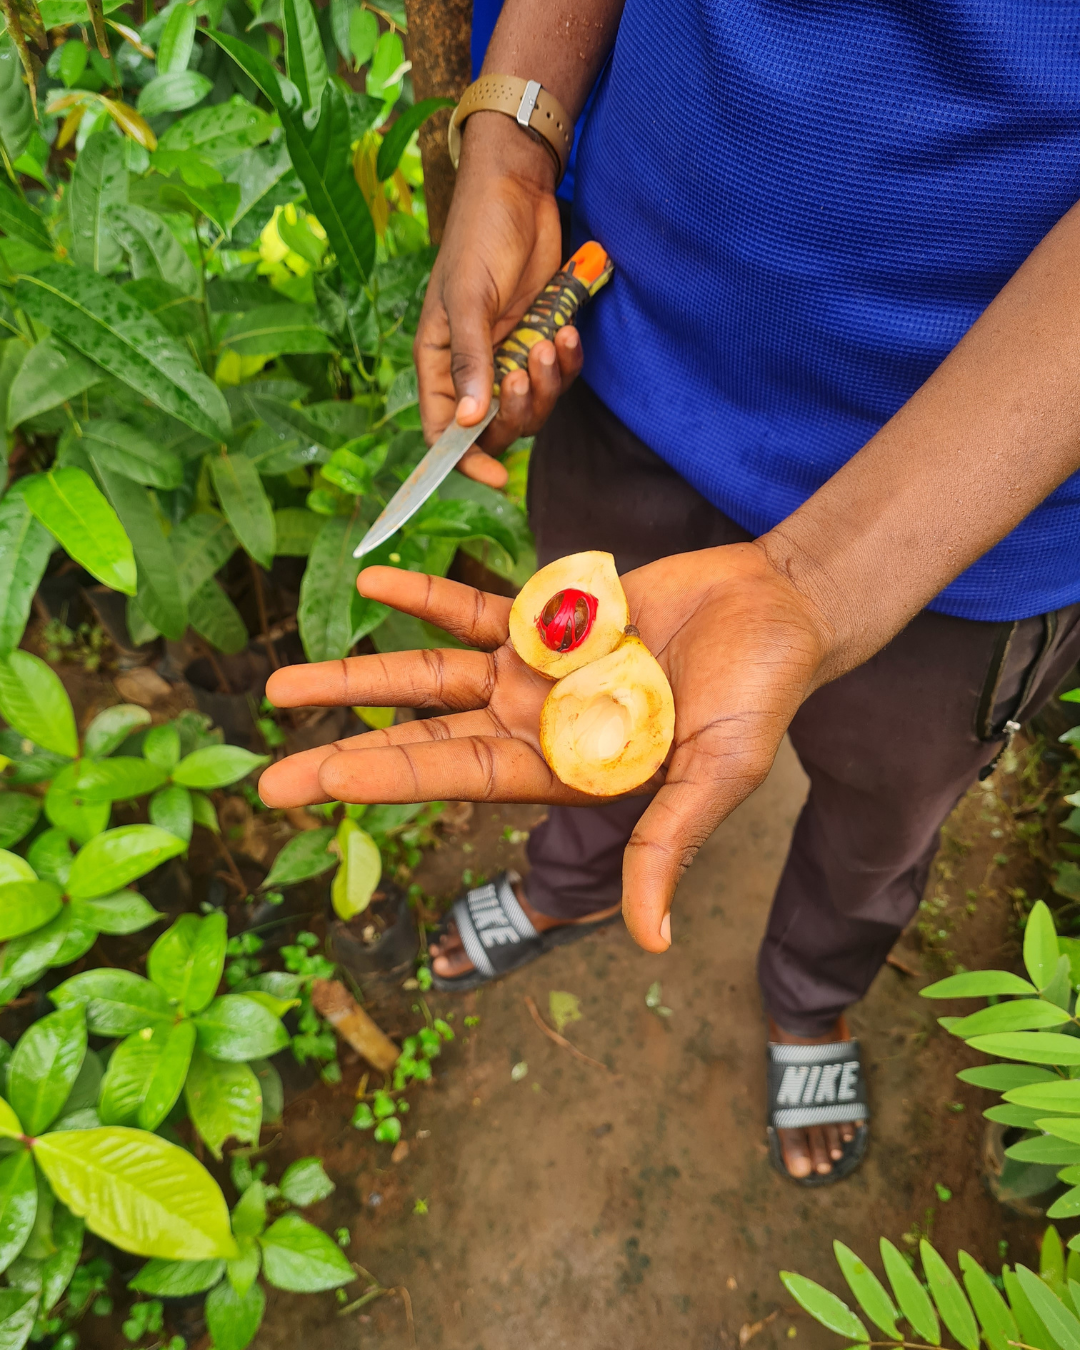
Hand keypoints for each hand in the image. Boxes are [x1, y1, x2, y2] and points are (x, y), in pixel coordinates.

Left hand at [259, 547, 834, 953]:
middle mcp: (534, 724)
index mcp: (567, 769)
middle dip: (347, 753)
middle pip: (423, 740)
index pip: (462, 777)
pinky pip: (471, 606)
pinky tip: (370, 583)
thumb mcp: (717, 774)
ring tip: (281, 683)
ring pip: (427, 676)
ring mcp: (533, 671)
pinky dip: (423, 595)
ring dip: (357, 676)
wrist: (778, 611)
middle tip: (267, 779)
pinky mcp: (546, 618)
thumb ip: (670, 844)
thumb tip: (652, 942)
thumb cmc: (759, 696)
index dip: (393, 776)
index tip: (323, 777)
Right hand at [414, 114, 583, 487]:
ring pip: (534, 404)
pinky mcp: (542, 337)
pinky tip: (569, 329)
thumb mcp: (469, 298)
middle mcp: (474, 366)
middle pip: (496, 425)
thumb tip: (466, 422)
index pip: (444, 431)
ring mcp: (510, 354)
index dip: (466, 459)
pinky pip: (560, 374)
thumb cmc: (480, 236)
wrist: (520, 188)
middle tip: (528, 368)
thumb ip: (470, 361)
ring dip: (548, 383)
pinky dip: (568, 361)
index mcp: (440, 361)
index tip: (493, 475)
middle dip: (519, 408)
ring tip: (552, 339)